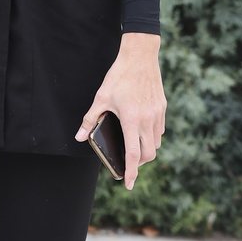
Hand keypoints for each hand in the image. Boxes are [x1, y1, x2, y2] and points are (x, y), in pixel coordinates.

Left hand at [75, 34, 165, 189]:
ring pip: (156, 143)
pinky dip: (152, 137)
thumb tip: (79, 137)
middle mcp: (148, 120)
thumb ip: (90, 120)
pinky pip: (159, 130)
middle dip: (138, 164)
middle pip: (148, 154)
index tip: (128, 184)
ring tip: (133, 147)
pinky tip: (141, 131)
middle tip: (127, 164)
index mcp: (132, 120)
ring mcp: (158, 114)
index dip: (131, 172)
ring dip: (146, 150)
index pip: (133, 154)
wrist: (140, 56)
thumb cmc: (119, 76)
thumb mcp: (100, 98)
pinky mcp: (162, 108)